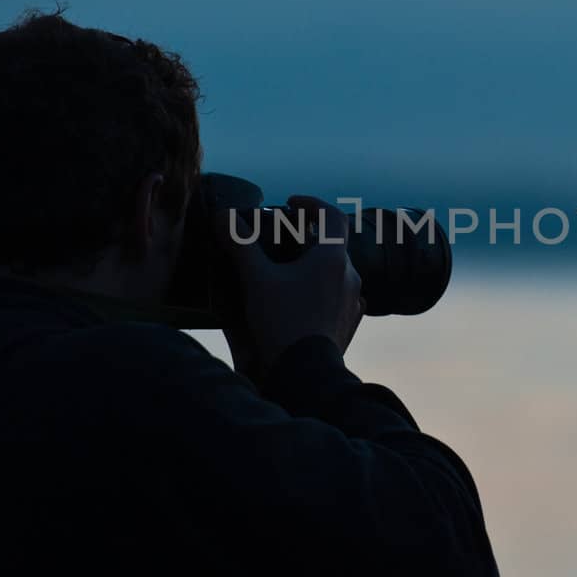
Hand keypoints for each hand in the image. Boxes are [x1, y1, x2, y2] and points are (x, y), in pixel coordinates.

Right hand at [215, 195, 363, 380]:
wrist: (305, 373)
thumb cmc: (282, 321)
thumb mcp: (256, 279)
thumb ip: (240, 244)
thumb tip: (223, 216)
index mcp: (333, 257)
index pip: (332, 215)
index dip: (312, 204)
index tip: (291, 203)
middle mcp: (350, 275)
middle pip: (334, 244)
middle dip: (310, 236)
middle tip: (284, 238)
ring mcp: (353, 301)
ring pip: (337, 271)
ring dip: (317, 264)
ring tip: (290, 270)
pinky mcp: (350, 322)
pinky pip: (339, 295)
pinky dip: (322, 288)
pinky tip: (303, 299)